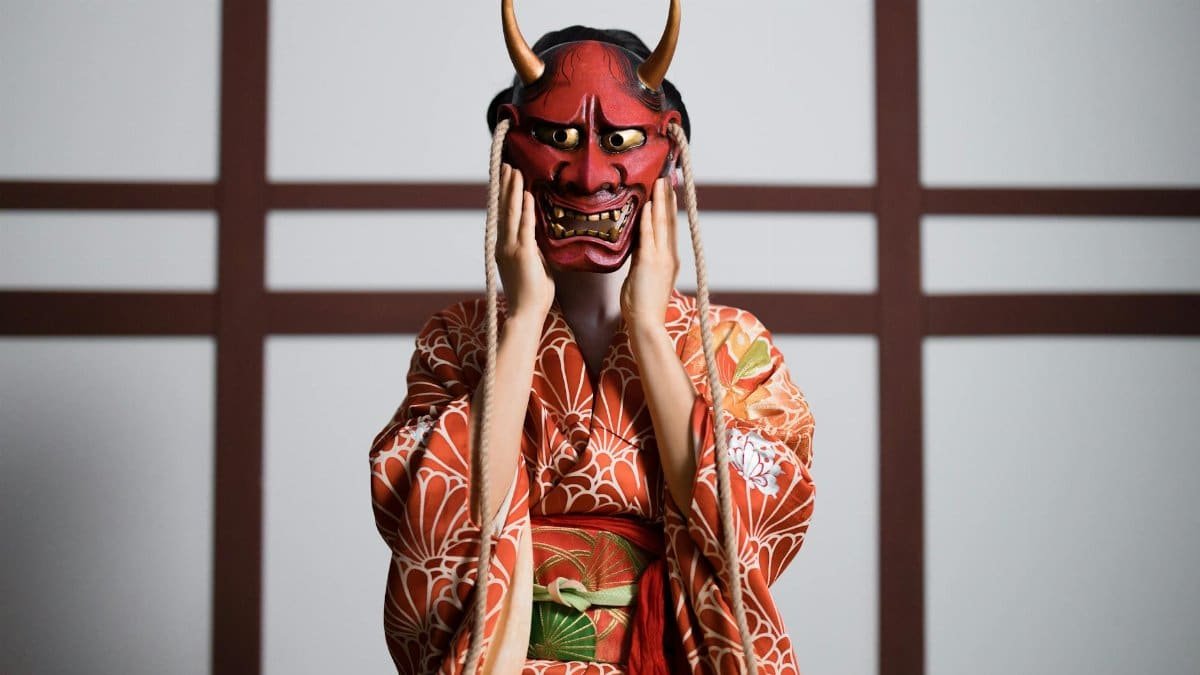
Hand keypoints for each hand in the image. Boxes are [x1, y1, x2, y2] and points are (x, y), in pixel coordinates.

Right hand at [497, 163, 554, 320]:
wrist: (526, 313)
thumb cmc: (532, 293)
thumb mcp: (534, 264)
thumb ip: (533, 247)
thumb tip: (536, 234)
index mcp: (504, 247)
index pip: (502, 216)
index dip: (502, 196)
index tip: (503, 178)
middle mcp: (503, 245)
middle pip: (502, 209)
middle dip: (504, 186)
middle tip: (505, 165)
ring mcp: (510, 248)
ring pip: (511, 213)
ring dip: (513, 190)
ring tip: (513, 170)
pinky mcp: (522, 253)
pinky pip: (525, 226)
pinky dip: (526, 209)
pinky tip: (526, 193)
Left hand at [621, 177, 678, 333]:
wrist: (646, 323)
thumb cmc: (642, 305)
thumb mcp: (643, 276)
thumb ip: (642, 258)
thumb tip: (637, 244)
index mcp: (670, 260)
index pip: (670, 228)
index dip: (669, 208)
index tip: (668, 191)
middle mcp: (669, 256)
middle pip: (670, 221)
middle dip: (668, 198)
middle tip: (667, 178)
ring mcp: (661, 258)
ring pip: (662, 224)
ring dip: (660, 202)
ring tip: (660, 182)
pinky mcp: (649, 263)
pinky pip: (648, 236)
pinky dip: (648, 219)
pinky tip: (647, 205)